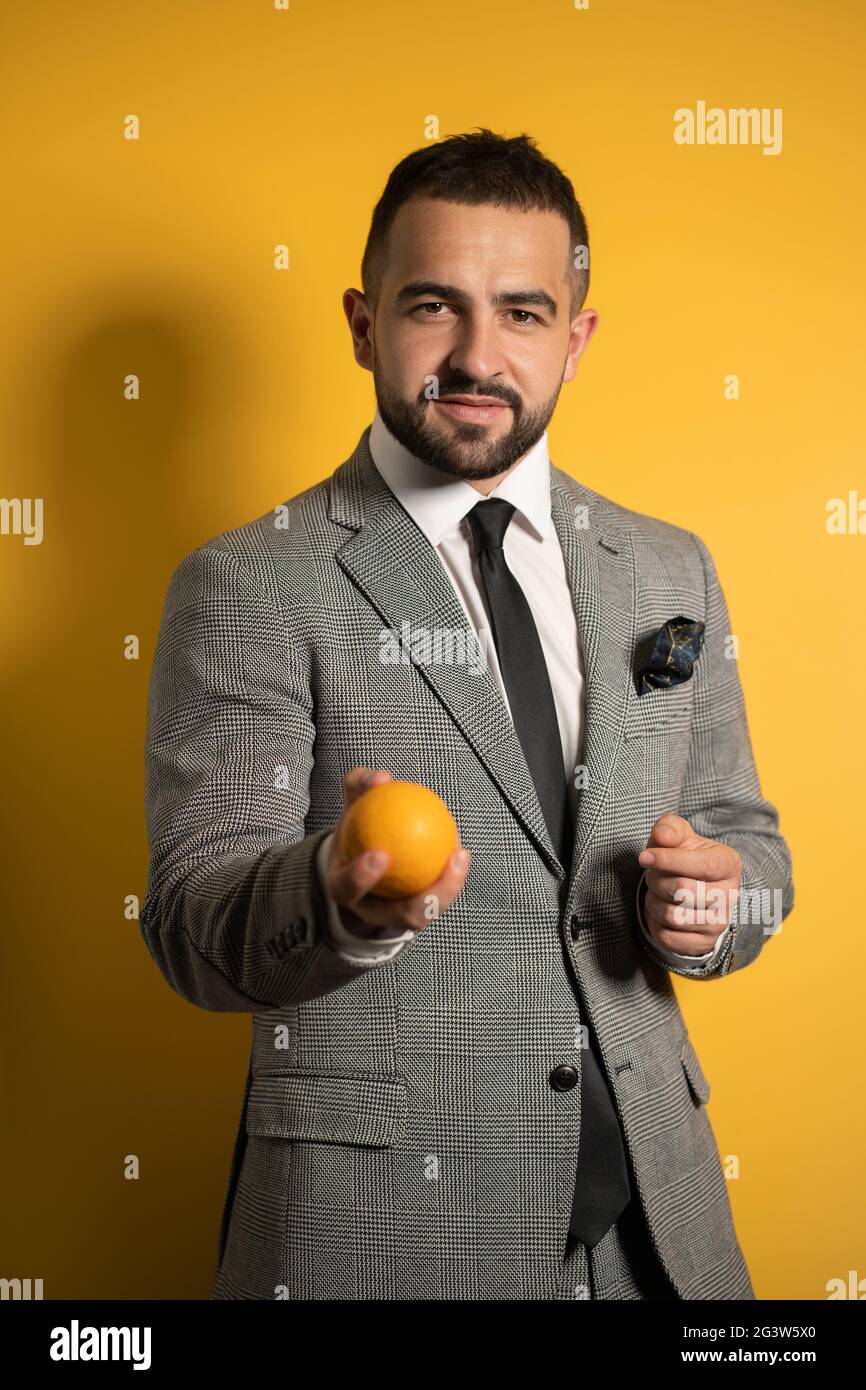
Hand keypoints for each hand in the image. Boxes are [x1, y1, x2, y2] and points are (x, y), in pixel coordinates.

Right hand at [323, 767, 470, 941]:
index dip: (361, 878)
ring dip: (447, 889)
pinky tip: (462, 850)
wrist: (361, 859)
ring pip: (426, 914)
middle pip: (399, 917)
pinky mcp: (418, 914)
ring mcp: (396, 918)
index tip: (380, 855)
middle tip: (440, 862)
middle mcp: (369, 911)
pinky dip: (452, 877)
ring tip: (460, 855)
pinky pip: (438, 899)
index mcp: (342, 889)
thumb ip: (359, 787)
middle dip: (422, 901)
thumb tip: (381, 777)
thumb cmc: (358, 826)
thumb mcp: (353, 805)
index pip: (347, 889)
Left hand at [638, 813, 741, 956]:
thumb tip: (663, 837)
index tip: (644, 856)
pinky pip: (668, 938)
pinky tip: (661, 910)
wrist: (689, 886)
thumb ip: (669, 828)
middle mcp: (730, 895)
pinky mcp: (704, 943)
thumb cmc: (682, 856)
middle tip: (653, 875)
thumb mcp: (677, 835)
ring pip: (673, 916)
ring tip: (657, 893)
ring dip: (654, 902)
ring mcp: (720, 923)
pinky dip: (655, 924)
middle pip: (683, 891)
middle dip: (657, 881)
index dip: (670, 861)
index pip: (704, 866)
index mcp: (729, 864)